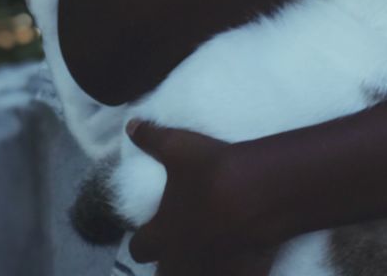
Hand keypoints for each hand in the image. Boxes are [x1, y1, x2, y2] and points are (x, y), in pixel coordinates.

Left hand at [126, 120, 278, 274]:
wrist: (257, 190)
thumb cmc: (213, 170)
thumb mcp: (179, 147)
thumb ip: (152, 138)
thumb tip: (129, 125)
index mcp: (162, 233)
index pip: (139, 247)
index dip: (143, 239)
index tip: (152, 228)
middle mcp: (180, 260)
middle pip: (164, 273)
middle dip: (169, 261)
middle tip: (183, 241)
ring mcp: (209, 272)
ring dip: (197, 268)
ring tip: (210, 251)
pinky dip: (231, 271)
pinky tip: (238, 260)